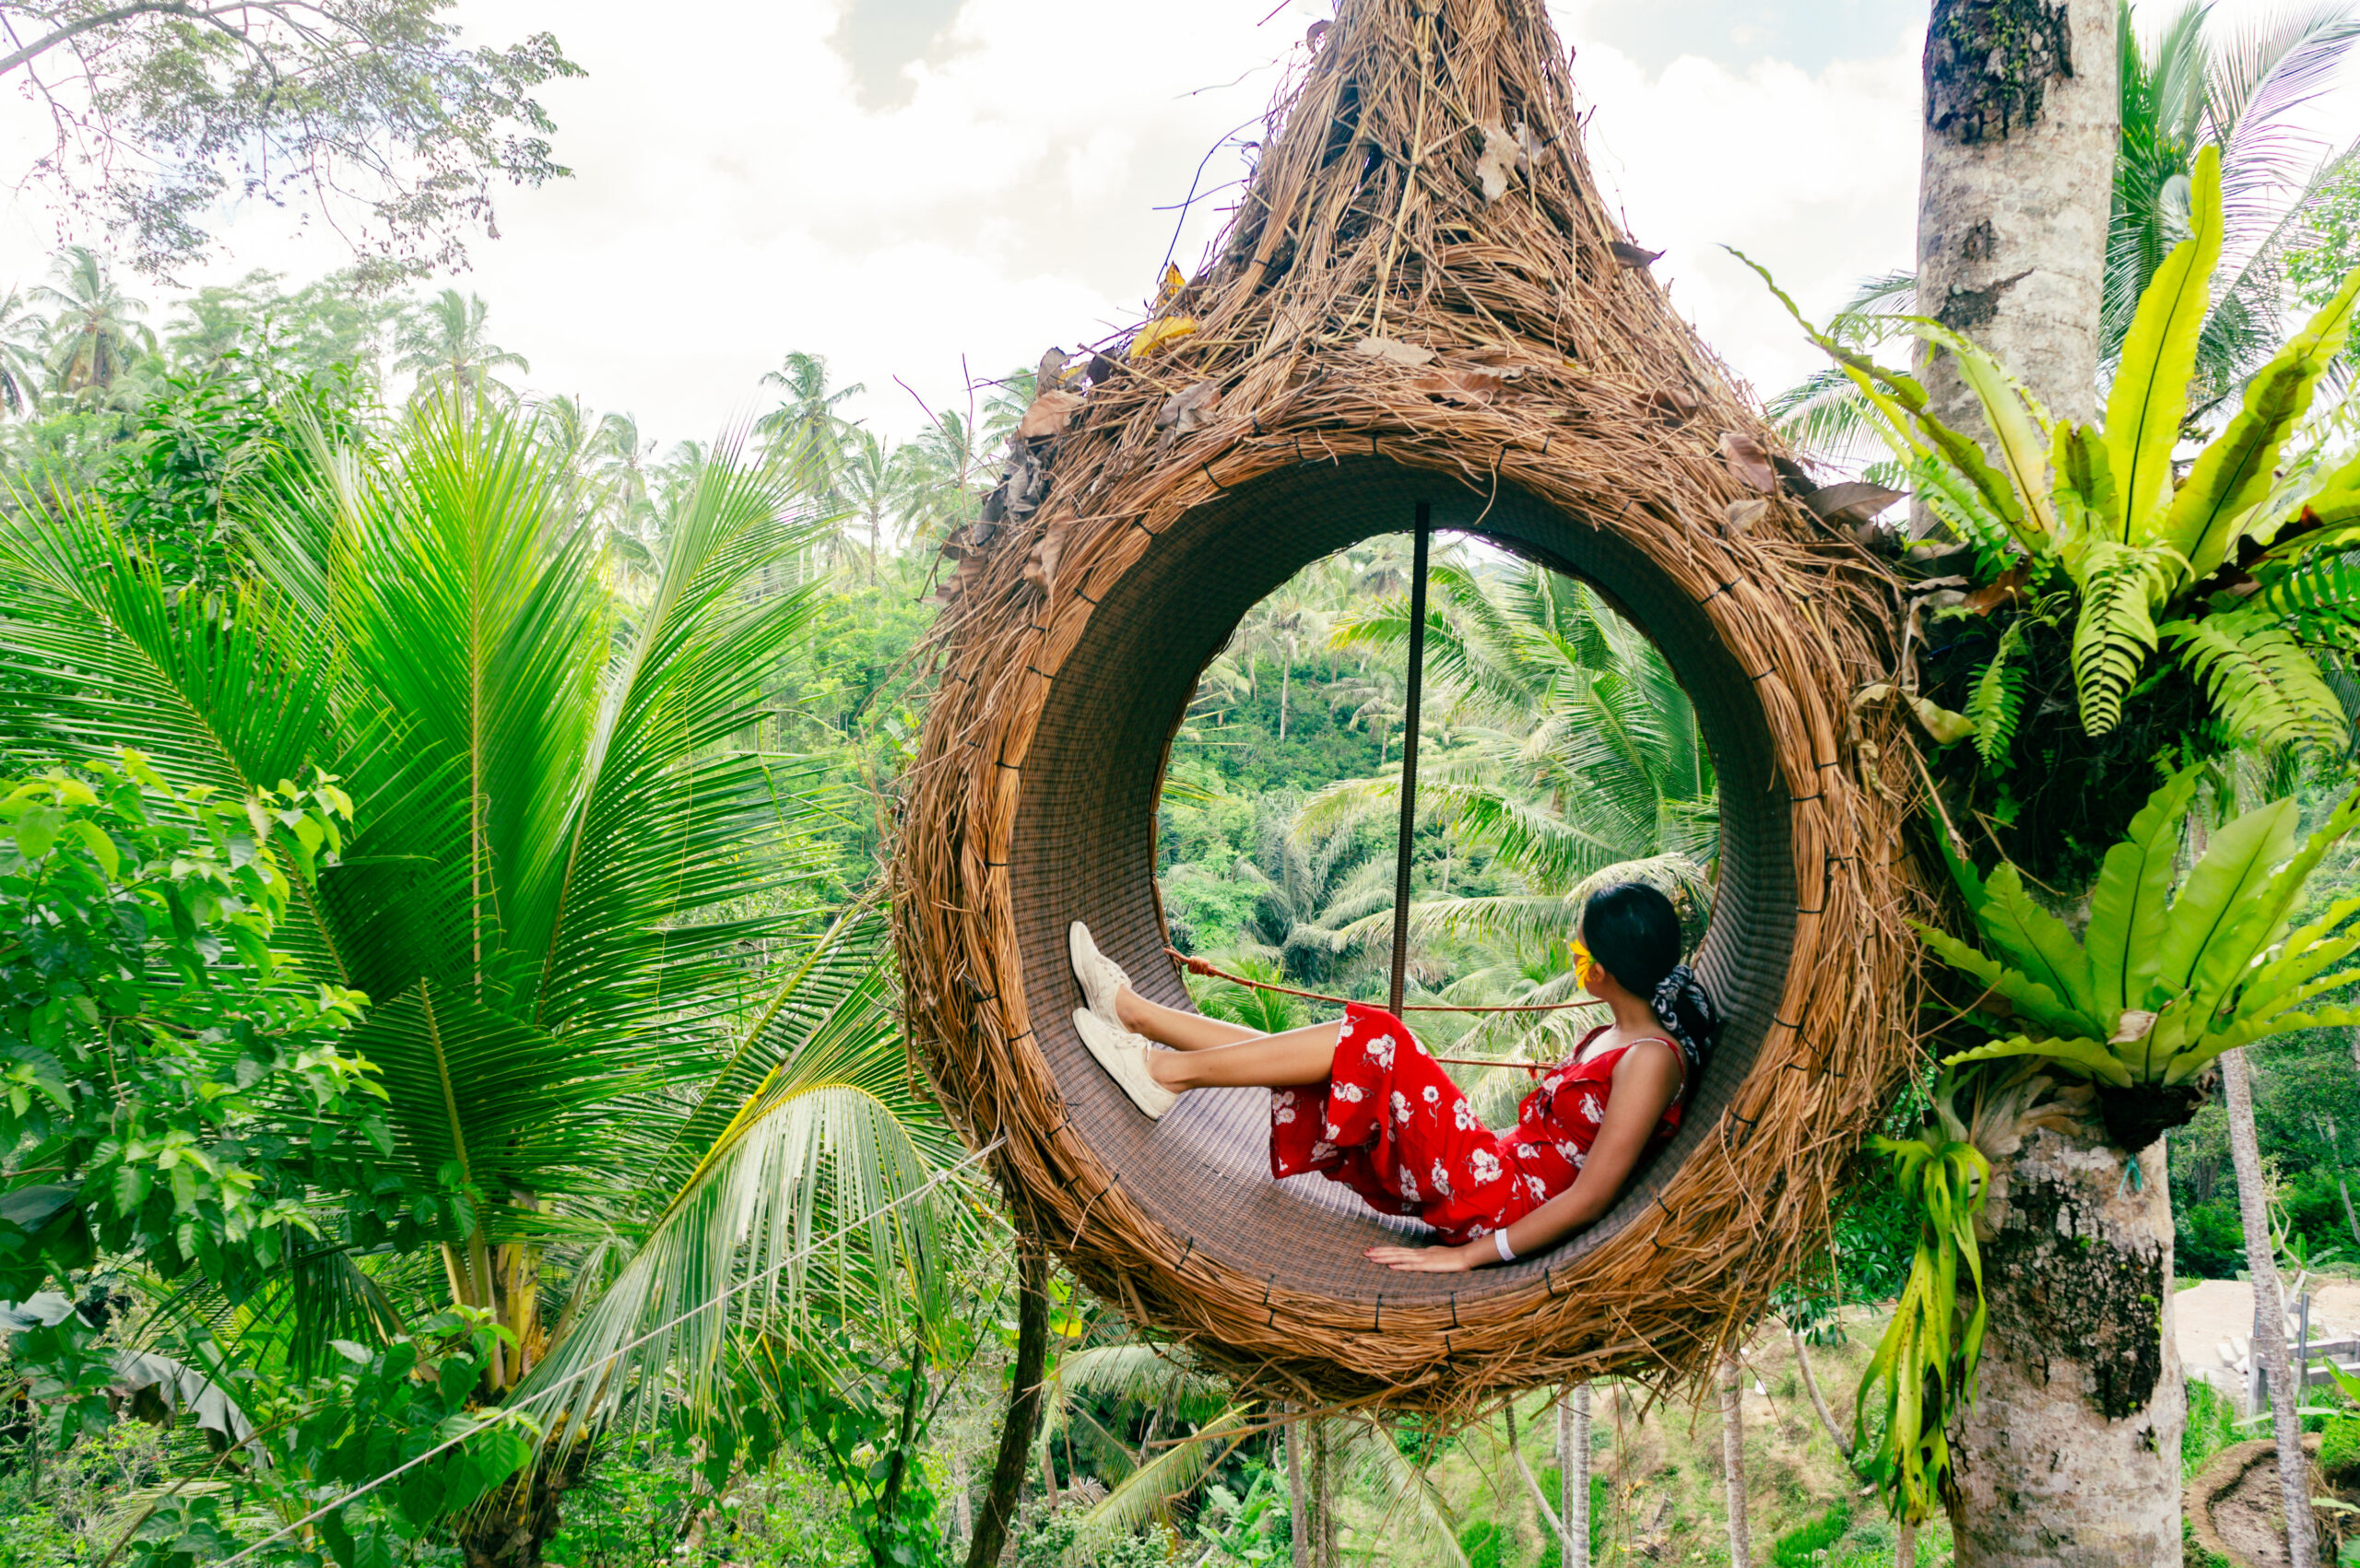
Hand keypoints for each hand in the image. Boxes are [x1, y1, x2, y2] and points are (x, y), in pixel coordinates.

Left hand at [1364, 1241, 1485, 1272]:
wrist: (1465, 1257)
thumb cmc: (1452, 1258)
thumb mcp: (1435, 1257)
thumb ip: (1425, 1258)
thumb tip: (1417, 1260)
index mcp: (1419, 1252)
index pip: (1398, 1250)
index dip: (1385, 1250)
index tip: (1372, 1250)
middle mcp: (1418, 1253)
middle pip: (1395, 1252)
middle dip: (1379, 1252)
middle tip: (1365, 1252)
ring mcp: (1422, 1259)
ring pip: (1400, 1257)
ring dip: (1385, 1257)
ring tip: (1372, 1258)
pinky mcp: (1428, 1266)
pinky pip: (1411, 1266)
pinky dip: (1400, 1266)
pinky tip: (1391, 1266)